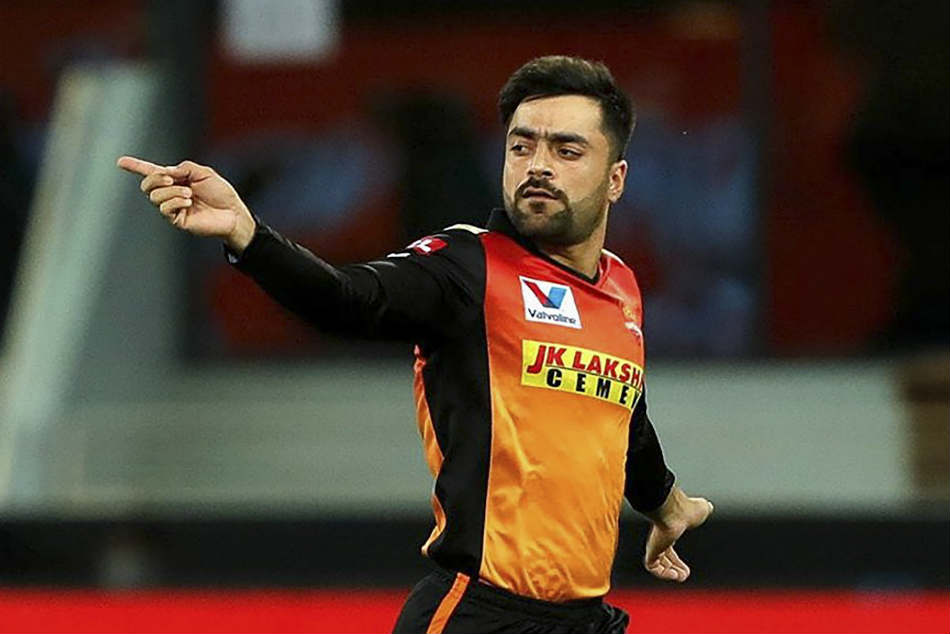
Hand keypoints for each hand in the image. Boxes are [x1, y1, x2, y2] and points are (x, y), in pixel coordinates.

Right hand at [116, 156, 255, 251]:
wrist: (233, 212)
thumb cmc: (221, 192)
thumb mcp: (204, 173)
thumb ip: (184, 169)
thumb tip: (165, 171)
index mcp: (176, 179)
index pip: (151, 172)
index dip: (136, 166)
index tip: (120, 161)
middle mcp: (171, 193)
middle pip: (147, 185)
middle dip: (155, 179)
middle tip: (171, 178)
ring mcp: (173, 208)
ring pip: (154, 197)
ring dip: (170, 192)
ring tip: (189, 194)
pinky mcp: (177, 220)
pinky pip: (164, 209)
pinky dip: (174, 202)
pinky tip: (187, 202)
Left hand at [642, 486, 712, 581]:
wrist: (674, 510)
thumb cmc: (686, 509)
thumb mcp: (700, 510)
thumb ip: (703, 510)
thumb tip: (708, 507)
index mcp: (667, 531)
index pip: (667, 549)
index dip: (676, 561)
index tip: (686, 569)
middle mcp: (659, 538)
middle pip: (662, 558)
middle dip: (674, 568)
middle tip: (684, 575)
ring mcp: (654, 544)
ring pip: (656, 564)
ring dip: (669, 573)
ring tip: (681, 577)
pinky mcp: (651, 549)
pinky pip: (652, 567)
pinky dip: (663, 574)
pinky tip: (675, 575)